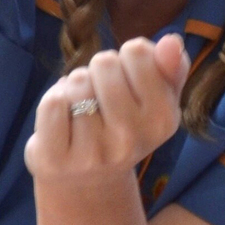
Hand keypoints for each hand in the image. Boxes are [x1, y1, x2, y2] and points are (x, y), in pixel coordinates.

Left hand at [26, 36, 189, 183]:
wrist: (88, 182)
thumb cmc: (123, 126)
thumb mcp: (157, 99)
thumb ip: (171, 67)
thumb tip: (171, 41)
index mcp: (163, 120)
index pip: (137, 51)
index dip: (126, 58)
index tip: (128, 82)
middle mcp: (132, 140)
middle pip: (104, 63)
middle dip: (97, 72)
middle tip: (101, 98)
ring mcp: (93, 153)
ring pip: (77, 82)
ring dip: (74, 88)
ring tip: (81, 110)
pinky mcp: (56, 160)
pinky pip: (52, 103)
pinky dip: (53, 100)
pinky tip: (62, 119)